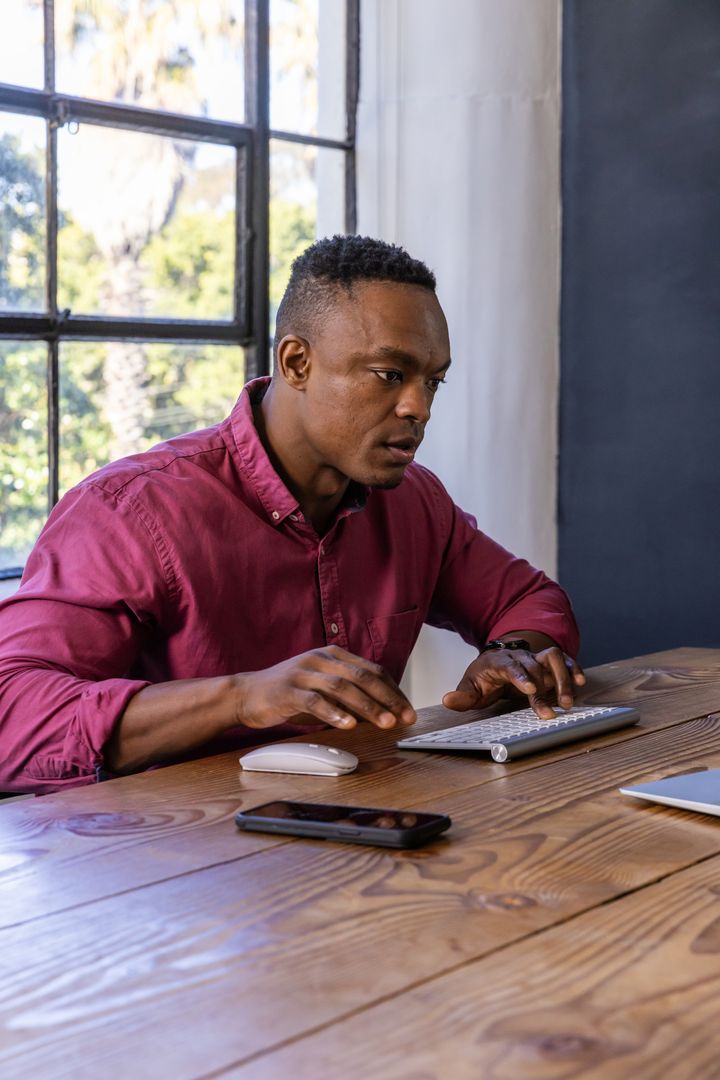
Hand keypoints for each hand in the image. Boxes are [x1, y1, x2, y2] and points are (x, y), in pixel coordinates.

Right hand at [238, 645, 416, 730]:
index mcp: (333, 655)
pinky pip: (315, 701)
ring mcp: (303, 673)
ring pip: (342, 687)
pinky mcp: (288, 690)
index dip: (394, 690)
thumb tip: (384, 713)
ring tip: (385, 723)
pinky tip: (348, 725)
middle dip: (388, 698)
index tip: (408, 710)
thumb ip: (350, 696)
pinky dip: (334, 713)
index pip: (372, 670)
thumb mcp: (324, 690)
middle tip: (405, 717)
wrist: (247, 694)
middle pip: (362, 677)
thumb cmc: (290, 694)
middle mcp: (320, 659)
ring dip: (367, 706)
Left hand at [442, 645, 585, 719]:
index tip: (530, 690)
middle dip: (543, 689)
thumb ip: (462, 697)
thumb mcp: (471, 688)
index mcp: (499, 661)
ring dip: (562, 678)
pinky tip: (580, 683)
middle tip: (549, 713)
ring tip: (568, 702)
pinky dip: (574, 669)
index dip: (521, 676)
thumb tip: (447, 701)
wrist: (498, 661)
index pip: (510, 665)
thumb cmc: (485, 677)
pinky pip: (565, 660)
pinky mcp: (550, 662)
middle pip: (534, 666)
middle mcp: (520, 656)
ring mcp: (536, 657)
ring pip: (553, 658)